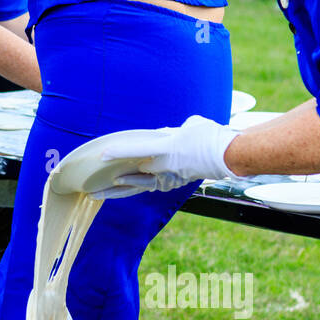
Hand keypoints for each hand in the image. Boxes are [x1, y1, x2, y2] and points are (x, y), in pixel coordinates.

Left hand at [90, 115, 236, 197]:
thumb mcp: (189, 125)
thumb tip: (166, 134)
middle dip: (112, 176)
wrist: (229, 155)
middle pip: (133, 171)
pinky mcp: (171, 182)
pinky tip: (121, 189)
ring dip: (116, 190)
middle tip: (90, 182)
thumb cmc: (210, 136)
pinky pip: (148, 186)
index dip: (120, 151)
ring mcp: (168, 176)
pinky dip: (134, 187)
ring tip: (96, 194)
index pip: (138, 148)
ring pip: (137, 185)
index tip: (102, 155)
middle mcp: (164, 165)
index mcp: (167, 148)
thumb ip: (171, 131)